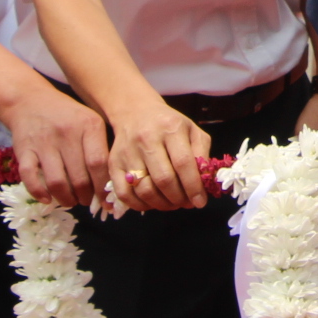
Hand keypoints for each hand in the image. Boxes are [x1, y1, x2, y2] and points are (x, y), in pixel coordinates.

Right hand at [0, 81, 110, 208]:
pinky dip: (39, 193)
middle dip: (85, 197)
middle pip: (79, 177)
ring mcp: (44, 142)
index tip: (106, 201)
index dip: (103, 187)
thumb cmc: (68, 116)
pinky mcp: (24, 149)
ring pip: (57, 182)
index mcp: (89, 125)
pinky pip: (30, 178)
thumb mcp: (91, 122)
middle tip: (86, 201)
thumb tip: (110, 186)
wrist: (31, 100)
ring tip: (70, 200)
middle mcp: (67, 133)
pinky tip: (47, 198)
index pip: (99, 163)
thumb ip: (101, 148)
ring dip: (66, 199)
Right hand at [105, 96, 212, 211]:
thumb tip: (204, 183)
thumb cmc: (169, 125)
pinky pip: (125, 194)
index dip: (193, 187)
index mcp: (171, 128)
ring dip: (162, 204)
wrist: (136, 112)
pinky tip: (153, 203)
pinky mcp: (113, 164)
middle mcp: (147, 139)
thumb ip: (202, 154)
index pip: (183, 163)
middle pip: (163, 179)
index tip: (200, 202)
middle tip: (186, 203)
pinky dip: (141, 205)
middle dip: (178, 198)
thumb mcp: (192, 130)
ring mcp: (128, 152)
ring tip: (172, 203)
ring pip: (144, 189)